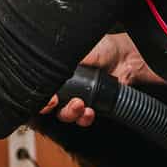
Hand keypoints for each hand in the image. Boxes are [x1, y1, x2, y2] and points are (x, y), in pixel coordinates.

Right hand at [39, 34, 158, 126]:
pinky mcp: (93, 106)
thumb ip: (61, 59)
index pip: (42, 87)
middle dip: (50, 106)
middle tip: (54, 102)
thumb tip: (46, 64)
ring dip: (69, 113)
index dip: (39, 96)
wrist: (126, 58)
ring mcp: (79, 97)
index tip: (44, 96)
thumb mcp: (79, 50)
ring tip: (79, 105)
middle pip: (49, 104)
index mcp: (59, 73)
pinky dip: (84, 118)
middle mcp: (66, 86)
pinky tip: (89, 111)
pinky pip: (83, 118)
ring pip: (65, 114)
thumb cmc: (104, 48)